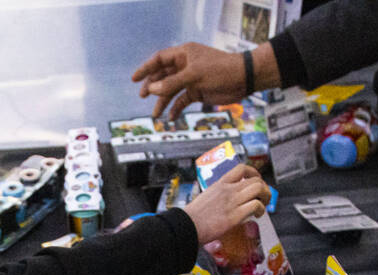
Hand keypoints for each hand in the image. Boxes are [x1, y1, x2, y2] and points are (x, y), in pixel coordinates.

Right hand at [132, 42, 249, 118]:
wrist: (243, 79)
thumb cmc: (221, 70)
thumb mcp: (194, 75)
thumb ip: (171, 82)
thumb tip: (151, 88)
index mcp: (184, 54)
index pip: (159, 59)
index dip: (146, 69)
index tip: (134, 79)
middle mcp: (186, 66)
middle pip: (163, 75)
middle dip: (152, 86)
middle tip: (142, 96)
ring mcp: (191, 79)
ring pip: (172, 90)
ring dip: (163, 101)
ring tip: (155, 114)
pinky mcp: (198, 91)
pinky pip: (182, 100)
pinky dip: (176, 108)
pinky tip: (171, 118)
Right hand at [183, 164, 269, 244]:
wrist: (186, 226)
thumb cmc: (191, 217)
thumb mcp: (205, 199)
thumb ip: (217, 197)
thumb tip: (223, 204)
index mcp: (220, 184)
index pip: (241, 169)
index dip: (254, 173)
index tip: (256, 180)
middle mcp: (228, 190)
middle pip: (255, 179)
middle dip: (264, 188)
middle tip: (263, 198)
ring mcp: (232, 202)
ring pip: (259, 188)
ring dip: (265, 197)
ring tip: (262, 206)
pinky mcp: (235, 215)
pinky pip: (256, 205)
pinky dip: (261, 210)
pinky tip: (256, 216)